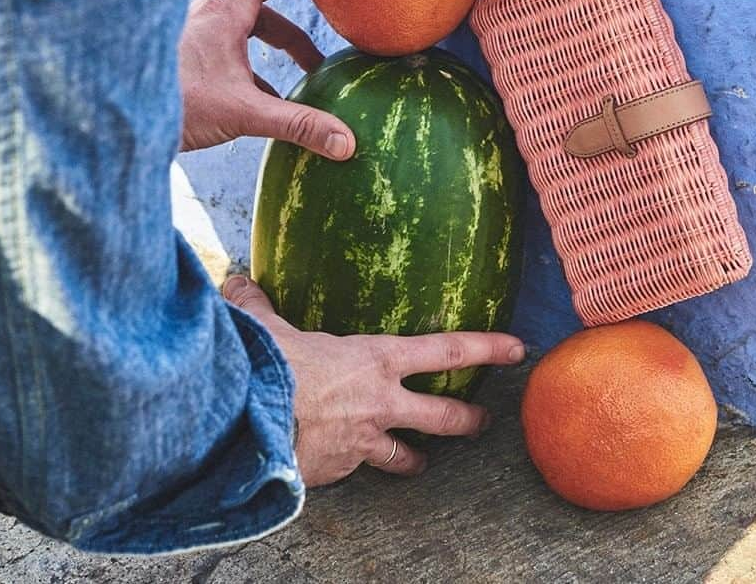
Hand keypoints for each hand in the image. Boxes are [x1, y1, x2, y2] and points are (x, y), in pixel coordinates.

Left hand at [179, 0, 354, 160]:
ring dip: (284, 37)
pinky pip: (235, 45)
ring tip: (312, 67)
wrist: (110, 122)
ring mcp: (200, 31)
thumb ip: (298, 124)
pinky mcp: (191, 54)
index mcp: (228, 8)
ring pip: (253, 20)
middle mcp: (214, 11)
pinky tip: (273, 96)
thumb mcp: (243, 114)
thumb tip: (348, 143)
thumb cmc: (173, 109)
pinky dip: (261, 61)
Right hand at [222, 275, 525, 485]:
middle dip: (467, 420)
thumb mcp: (268, 327)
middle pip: (441, 416)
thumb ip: (260, 305)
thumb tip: (238, 284)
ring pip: (405, 456)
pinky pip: (355, 471)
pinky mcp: (340, 471)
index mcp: (376, 359)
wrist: (252, 429)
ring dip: (415, 461)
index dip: (486, 348)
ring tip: (421, 466)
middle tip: (484, 422)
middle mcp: (380, 402)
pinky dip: (352, 468)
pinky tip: (343, 468)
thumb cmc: (270, 369)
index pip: (447, 351)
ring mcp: (364, 442)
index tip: (517, 348)